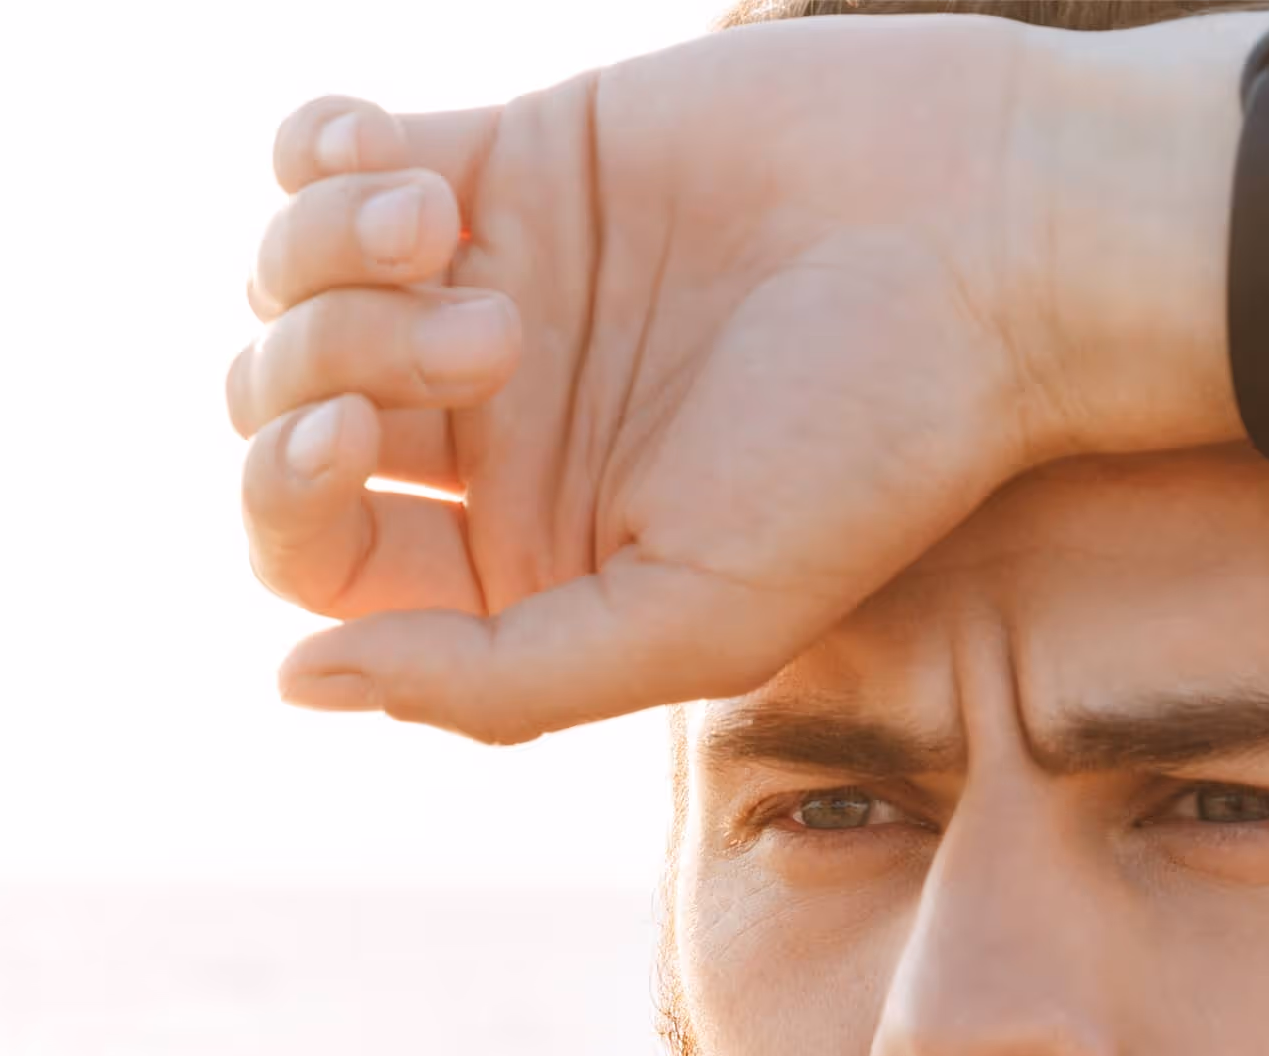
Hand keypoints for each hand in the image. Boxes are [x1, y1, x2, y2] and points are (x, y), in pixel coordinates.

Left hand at [230, 14, 1235, 743]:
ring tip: (458, 236)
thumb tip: (299, 685)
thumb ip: (503, 680)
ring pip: (285, 286)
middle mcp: (506, 447)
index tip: (364, 441)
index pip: (325, 562)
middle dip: (323, 367)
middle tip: (488, 334)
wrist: (987, 242)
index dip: (289, 498)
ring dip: (328, 255)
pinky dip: (318, 156)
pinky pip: (320, 158)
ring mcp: (500, 298)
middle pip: (281, 423)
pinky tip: (405, 166)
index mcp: (538, 566)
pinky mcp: (516, 162)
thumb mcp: (701, 620)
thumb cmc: (872, 453)